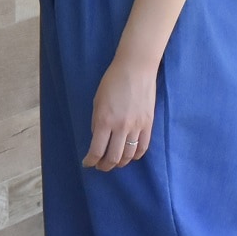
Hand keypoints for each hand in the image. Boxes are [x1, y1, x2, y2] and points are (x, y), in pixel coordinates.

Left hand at [84, 57, 156, 171]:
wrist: (135, 69)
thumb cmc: (112, 82)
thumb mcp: (97, 102)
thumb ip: (98, 123)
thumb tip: (99, 139)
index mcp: (104, 121)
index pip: (97, 150)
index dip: (91, 161)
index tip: (87, 163)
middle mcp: (121, 127)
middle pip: (113, 157)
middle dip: (104, 166)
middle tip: (100, 166)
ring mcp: (137, 127)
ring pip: (129, 155)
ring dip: (120, 162)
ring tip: (114, 162)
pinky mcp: (149, 124)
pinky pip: (143, 147)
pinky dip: (136, 155)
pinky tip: (130, 156)